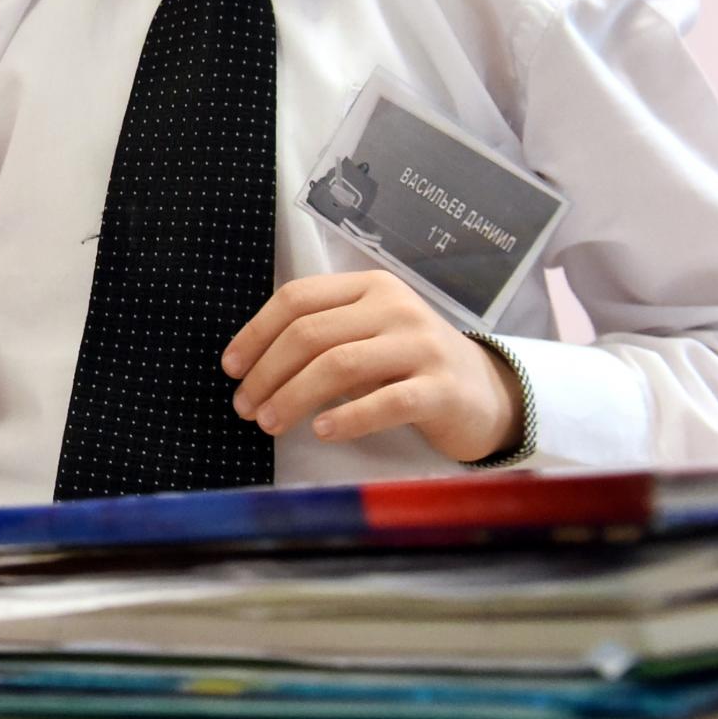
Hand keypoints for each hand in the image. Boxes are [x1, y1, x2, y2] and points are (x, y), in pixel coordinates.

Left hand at [222, 271, 519, 461]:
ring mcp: (421, 346)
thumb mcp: (365, 336)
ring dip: (293, 397)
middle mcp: (395, 308)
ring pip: (339, 365)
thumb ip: (320, 338)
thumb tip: (249, 366)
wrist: (487, 393)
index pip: (297, 299)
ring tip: (269, 423)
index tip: (231, 369)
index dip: (256, 334)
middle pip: (310, 334)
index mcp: (369, 287)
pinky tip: (320, 431)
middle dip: (267, 373)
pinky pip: (386, 402)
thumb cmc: (408, 366)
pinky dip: (347, 418)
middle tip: (244, 407)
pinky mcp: (442, 388)